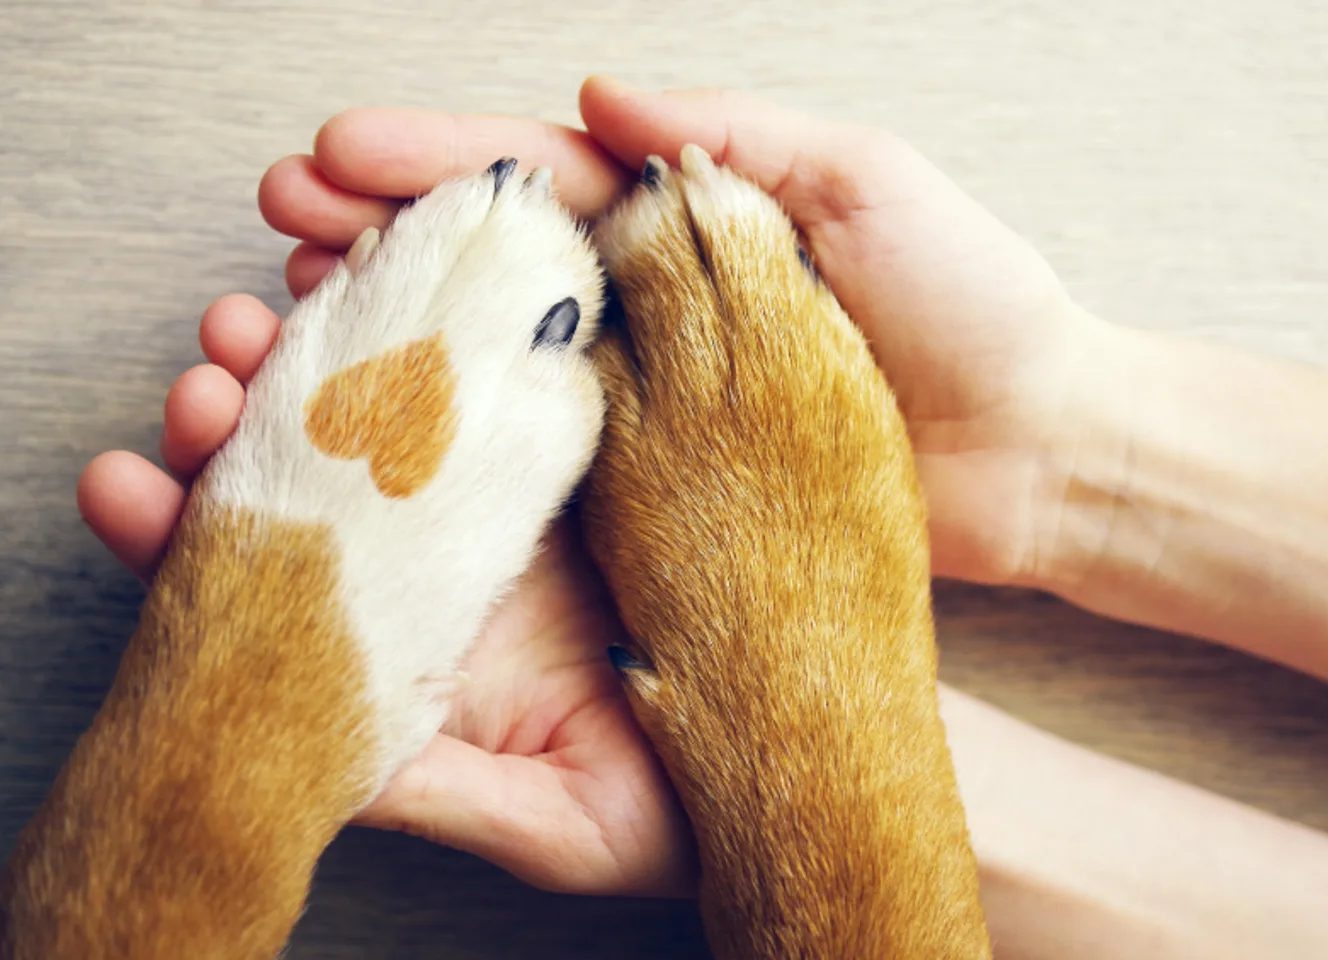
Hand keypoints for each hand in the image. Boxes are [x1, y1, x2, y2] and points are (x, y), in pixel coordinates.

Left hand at [77, 294, 694, 897]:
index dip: (203, 525)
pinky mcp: (632, 422)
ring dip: (339, 335)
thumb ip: (439, 790)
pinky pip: (550, 348)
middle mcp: (473, 539)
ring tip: (278, 312)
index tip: (135, 488)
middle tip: (210, 365)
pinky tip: (420, 273)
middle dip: (259, 405)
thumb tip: (321, 771)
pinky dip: (482, 305)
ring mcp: (547, 477)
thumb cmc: (689, 805)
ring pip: (419, 381)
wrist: (818, 753)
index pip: (299, 565)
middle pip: (341, 453)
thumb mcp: (558, 821)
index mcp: (437, 622)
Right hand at [256, 76, 1120, 589]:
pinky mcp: (668, 496)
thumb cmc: (974, 305)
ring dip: (393, 346)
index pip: (537, 183)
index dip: (433, 165)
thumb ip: (735, 136)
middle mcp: (657, 312)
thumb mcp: (864, 180)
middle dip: (378, 245)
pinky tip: (390, 446)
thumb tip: (603, 95)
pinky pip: (552, 469)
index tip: (334, 155)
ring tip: (292, 329)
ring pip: (500, 368)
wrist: (1040, 452)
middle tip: (278, 234)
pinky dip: (468, 454)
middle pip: (490, 271)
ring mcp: (656, 406)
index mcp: (689, 226)